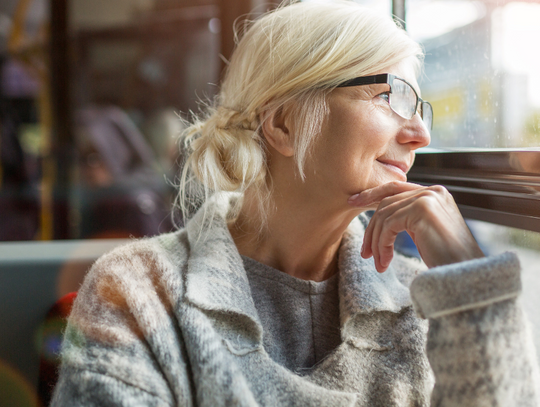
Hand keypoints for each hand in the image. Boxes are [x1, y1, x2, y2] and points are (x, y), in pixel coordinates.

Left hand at [348, 181, 484, 272]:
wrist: (467, 277)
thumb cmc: (446, 260)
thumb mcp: (424, 233)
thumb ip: (407, 219)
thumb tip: (379, 217)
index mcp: (435, 193)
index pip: (395, 188)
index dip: (372, 194)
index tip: (353, 202)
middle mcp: (433, 190)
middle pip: (387, 202)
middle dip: (371, 228)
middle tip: (365, 252)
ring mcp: (429, 197)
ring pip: (384, 215)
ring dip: (376, 242)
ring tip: (378, 262)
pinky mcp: (423, 209)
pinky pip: (388, 225)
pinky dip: (381, 244)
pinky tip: (384, 261)